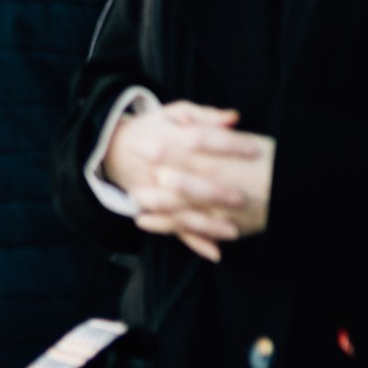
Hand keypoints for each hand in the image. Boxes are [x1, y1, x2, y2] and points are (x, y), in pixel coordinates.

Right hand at [105, 102, 270, 262]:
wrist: (112, 149)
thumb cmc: (152, 129)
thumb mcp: (174, 114)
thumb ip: (204, 116)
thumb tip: (233, 119)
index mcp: (165, 140)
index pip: (198, 140)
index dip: (226, 145)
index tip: (254, 150)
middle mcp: (156, 169)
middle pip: (185, 182)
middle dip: (212, 191)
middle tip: (240, 197)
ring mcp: (152, 193)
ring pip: (178, 211)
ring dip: (204, 223)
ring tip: (232, 231)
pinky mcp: (153, 210)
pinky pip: (173, 229)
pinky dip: (193, 242)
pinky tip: (214, 252)